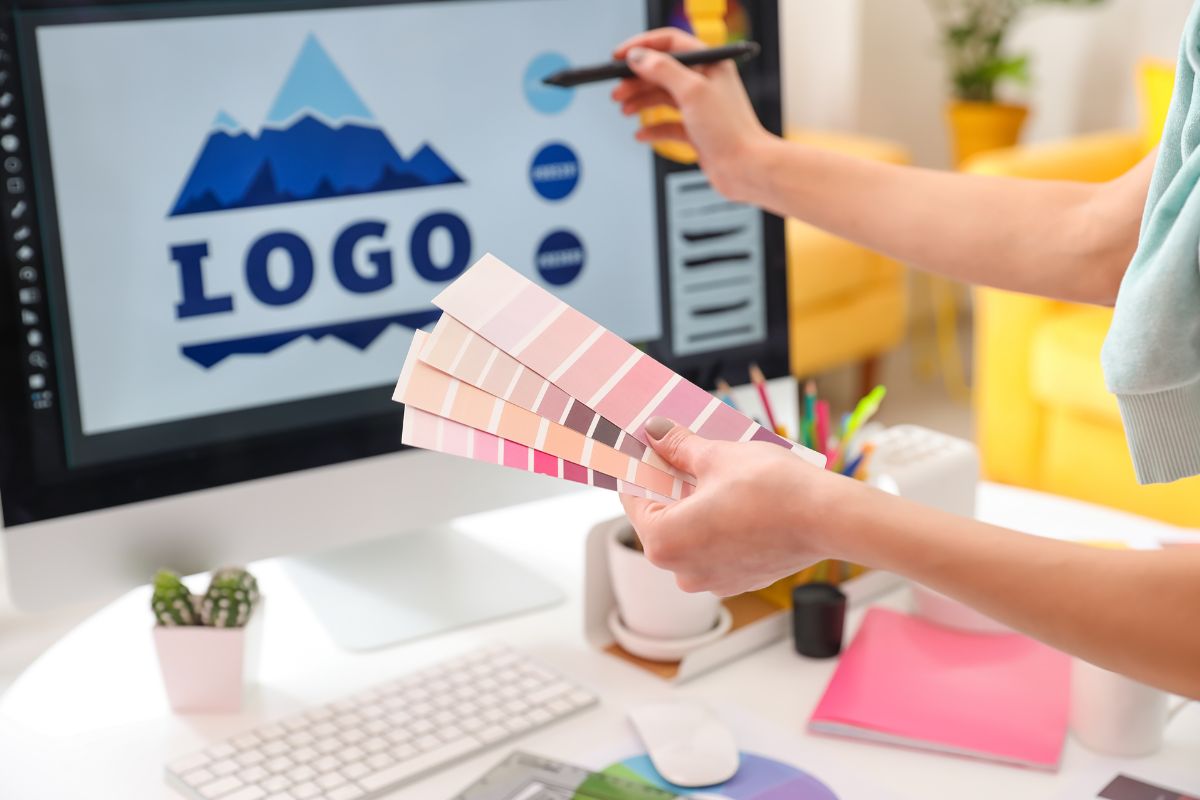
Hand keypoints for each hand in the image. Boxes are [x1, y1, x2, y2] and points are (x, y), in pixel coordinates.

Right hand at [611, 28, 773, 200]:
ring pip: (662, 98)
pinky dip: (653, 128)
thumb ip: (662, 70)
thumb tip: (638, 57)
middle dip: (636, 81)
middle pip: (661, 72)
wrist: (746, 169)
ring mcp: (700, 107)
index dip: (642, 47)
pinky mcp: (696, 130)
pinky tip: (641, 134)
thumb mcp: (692, 91)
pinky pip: (668, 125)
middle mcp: (705, 82)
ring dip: (640, 103)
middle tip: (616, 91)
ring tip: (624, 110)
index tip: (618, 57)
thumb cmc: (730, 130)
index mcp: (709, 63)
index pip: (669, 44)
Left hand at [620, 417, 850, 596]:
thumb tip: (656, 433)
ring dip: (695, 505)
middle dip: (670, 485)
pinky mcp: (740, 580)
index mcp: (663, 542)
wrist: (829, 519)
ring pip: (690, 535)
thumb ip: (678, 446)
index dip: (641, 467)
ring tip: (712, 471)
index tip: (645, 448)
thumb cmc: (773, 490)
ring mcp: (712, 580)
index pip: (634, 498)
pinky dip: (718, 525)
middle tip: (679, 450)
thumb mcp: (716, 456)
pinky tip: (734, 497)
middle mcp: (682, 570)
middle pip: (661, 518)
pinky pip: (716, 548)